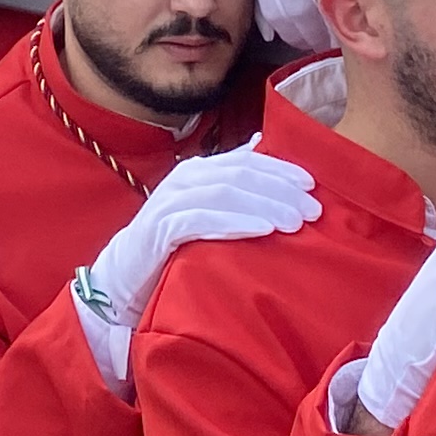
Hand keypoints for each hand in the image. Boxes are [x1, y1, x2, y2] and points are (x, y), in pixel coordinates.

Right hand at [75, 146, 317, 394]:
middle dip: (279, 189)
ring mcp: (170, 201)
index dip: (280, 169)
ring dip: (263, 204)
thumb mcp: (206, 216)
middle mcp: (184, 179)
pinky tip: (262, 230)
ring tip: (294, 221)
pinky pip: (201, 219)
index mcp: (198, 172)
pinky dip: (235, 221)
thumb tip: (264, 154)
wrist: (122, 281)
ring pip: (224, 192)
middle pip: (239, 174)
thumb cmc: (172, 249)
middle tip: (313, 209)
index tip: (313, 185)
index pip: (246, 160)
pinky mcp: (160, 228)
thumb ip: (231, 189)